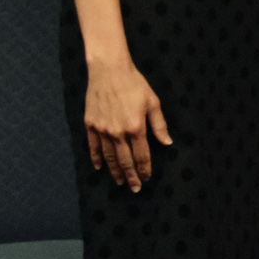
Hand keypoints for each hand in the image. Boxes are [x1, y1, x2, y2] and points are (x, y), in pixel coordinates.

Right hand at [83, 57, 170, 190]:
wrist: (109, 70)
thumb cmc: (134, 83)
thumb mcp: (152, 102)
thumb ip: (159, 125)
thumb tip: (167, 143)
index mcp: (136, 127)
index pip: (141, 155)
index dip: (145, 169)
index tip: (147, 178)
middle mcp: (118, 132)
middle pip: (125, 161)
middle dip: (131, 176)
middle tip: (135, 188)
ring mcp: (103, 130)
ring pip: (109, 157)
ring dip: (115, 171)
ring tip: (120, 182)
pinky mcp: (91, 124)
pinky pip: (93, 146)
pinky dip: (96, 158)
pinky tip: (100, 167)